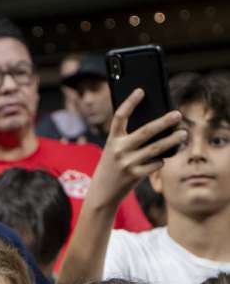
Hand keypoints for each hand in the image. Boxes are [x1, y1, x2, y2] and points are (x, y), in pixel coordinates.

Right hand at [86, 89, 186, 208]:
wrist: (101, 193)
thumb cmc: (112, 166)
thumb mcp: (114, 151)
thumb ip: (129, 140)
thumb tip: (158, 129)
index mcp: (112, 140)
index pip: (119, 117)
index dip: (129, 103)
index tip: (140, 91)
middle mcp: (118, 150)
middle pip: (145, 132)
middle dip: (163, 122)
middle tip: (177, 114)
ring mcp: (127, 163)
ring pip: (155, 148)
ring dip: (172, 140)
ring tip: (183, 133)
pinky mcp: (135, 175)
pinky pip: (155, 164)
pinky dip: (162, 159)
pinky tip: (167, 156)